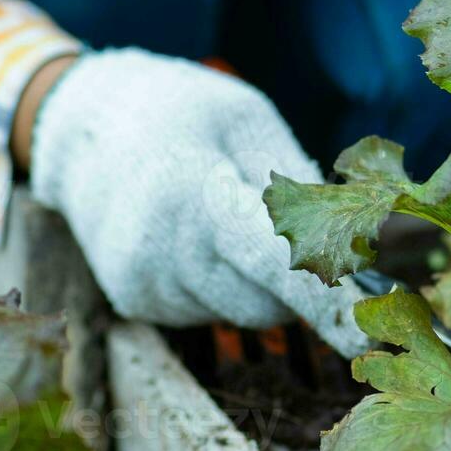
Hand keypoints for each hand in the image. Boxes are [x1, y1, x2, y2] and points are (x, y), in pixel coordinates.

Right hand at [24, 48, 366, 355]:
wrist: (78, 124)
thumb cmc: (180, 112)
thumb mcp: (248, 121)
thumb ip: (300, 185)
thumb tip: (359, 247)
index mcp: (196, 194)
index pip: (275, 263)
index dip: (329, 303)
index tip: (373, 338)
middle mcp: (164, 251)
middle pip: (268, 303)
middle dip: (300, 282)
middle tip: (308, 236)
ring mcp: (145, 284)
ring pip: (244, 312)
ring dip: (260, 280)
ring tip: (230, 219)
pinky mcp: (137, 302)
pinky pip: (212, 311)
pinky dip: (226, 283)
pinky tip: (201, 237)